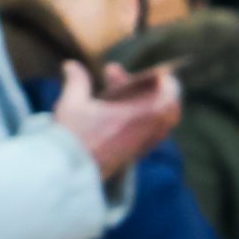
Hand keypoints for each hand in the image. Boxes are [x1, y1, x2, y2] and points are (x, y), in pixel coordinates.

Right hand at [50, 60, 180, 180]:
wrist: (68, 173)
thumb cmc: (73, 138)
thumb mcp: (72, 104)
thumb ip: (77, 81)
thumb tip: (71, 65)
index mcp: (139, 118)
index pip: (170, 99)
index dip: (168, 83)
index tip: (155, 72)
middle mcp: (145, 133)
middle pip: (161, 105)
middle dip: (138, 85)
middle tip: (112, 73)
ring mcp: (141, 145)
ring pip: (152, 118)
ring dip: (136, 100)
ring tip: (109, 87)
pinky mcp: (132, 154)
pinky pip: (144, 131)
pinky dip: (134, 116)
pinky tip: (111, 108)